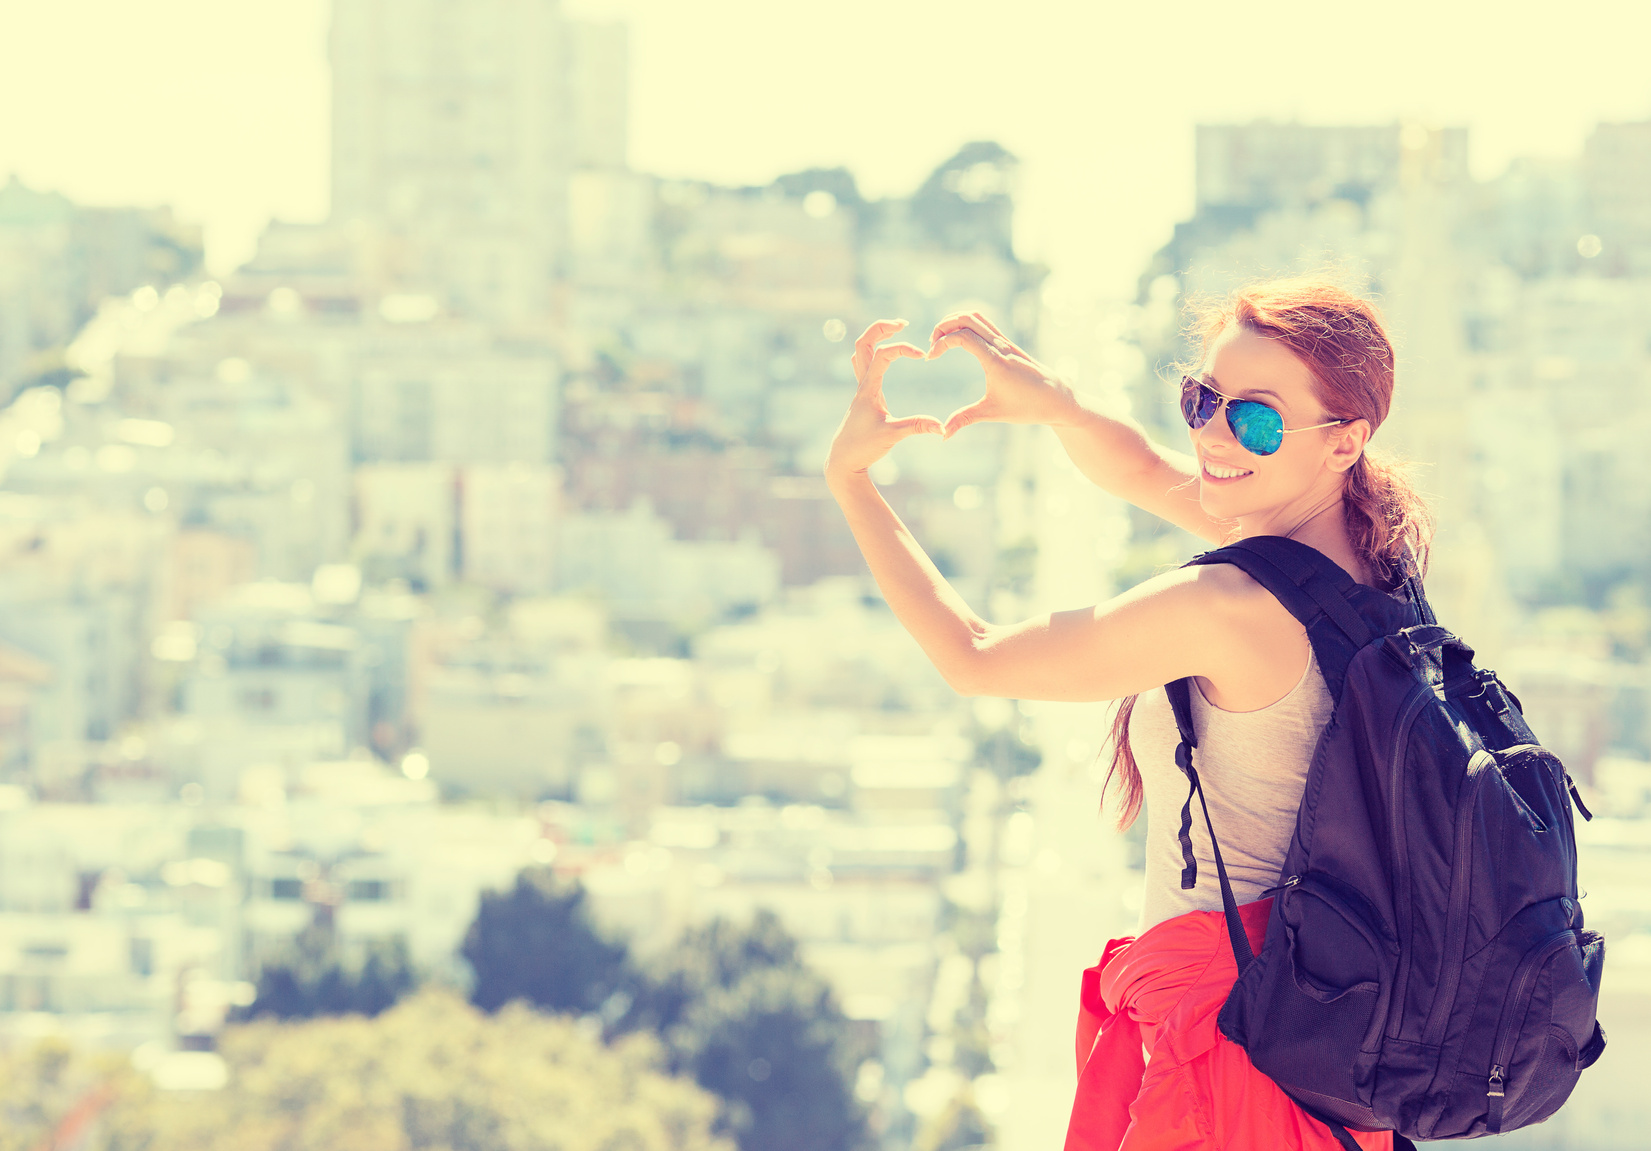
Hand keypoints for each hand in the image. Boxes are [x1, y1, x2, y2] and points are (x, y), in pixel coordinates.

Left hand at [824, 320, 942, 480]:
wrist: (843, 461)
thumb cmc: (863, 448)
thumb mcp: (892, 436)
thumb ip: (917, 427)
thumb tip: (942, 428)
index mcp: (868, 388)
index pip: (883, 354)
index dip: (903, 348)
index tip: (922, 355)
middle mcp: (861, 384)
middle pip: (863, 343)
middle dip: (881, 328)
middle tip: (903, 322)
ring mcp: (860, 389)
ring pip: (861, 352)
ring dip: (875, 336)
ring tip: (895, 329)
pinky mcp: (862, 396)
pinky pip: (863, 364)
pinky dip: (873, 352)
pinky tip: (886, 353)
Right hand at [928, 311, 1078, 436]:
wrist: (1057, 399)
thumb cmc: (1028, 407)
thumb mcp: (993, 413)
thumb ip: (964, 420)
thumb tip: (942, 435)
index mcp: (995, 360)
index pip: (962, 336)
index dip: (941, 343)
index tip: (931, 358)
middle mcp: (1000, 345)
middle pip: (967, 318)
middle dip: (944, 325)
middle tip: (932, 344)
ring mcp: (1005, 342)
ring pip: (977, 316)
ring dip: (955, 321)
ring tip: (942, 340)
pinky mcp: (1008, 344)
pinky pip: (985, 323)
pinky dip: (967, 324)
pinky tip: (959, 340)